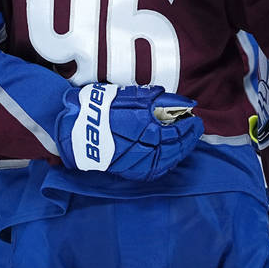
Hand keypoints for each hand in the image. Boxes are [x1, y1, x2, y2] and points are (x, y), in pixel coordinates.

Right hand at [56, 83, 203, 180]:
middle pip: (176, 146)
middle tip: (196, 128)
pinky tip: (172, 157)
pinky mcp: (129, 171)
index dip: (189, 125)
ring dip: (181, 151)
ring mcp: (137, 162)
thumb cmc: (99, 108)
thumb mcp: (128, 96)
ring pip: (168, 160)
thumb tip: (183, 102)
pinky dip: (168, 164)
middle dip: (189, 137)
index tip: (195, 118)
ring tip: (187, 141)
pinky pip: (155, 171)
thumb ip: (156, 99)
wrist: (73, 129)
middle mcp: (144, 147)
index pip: (176, 129)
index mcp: (145, 127)